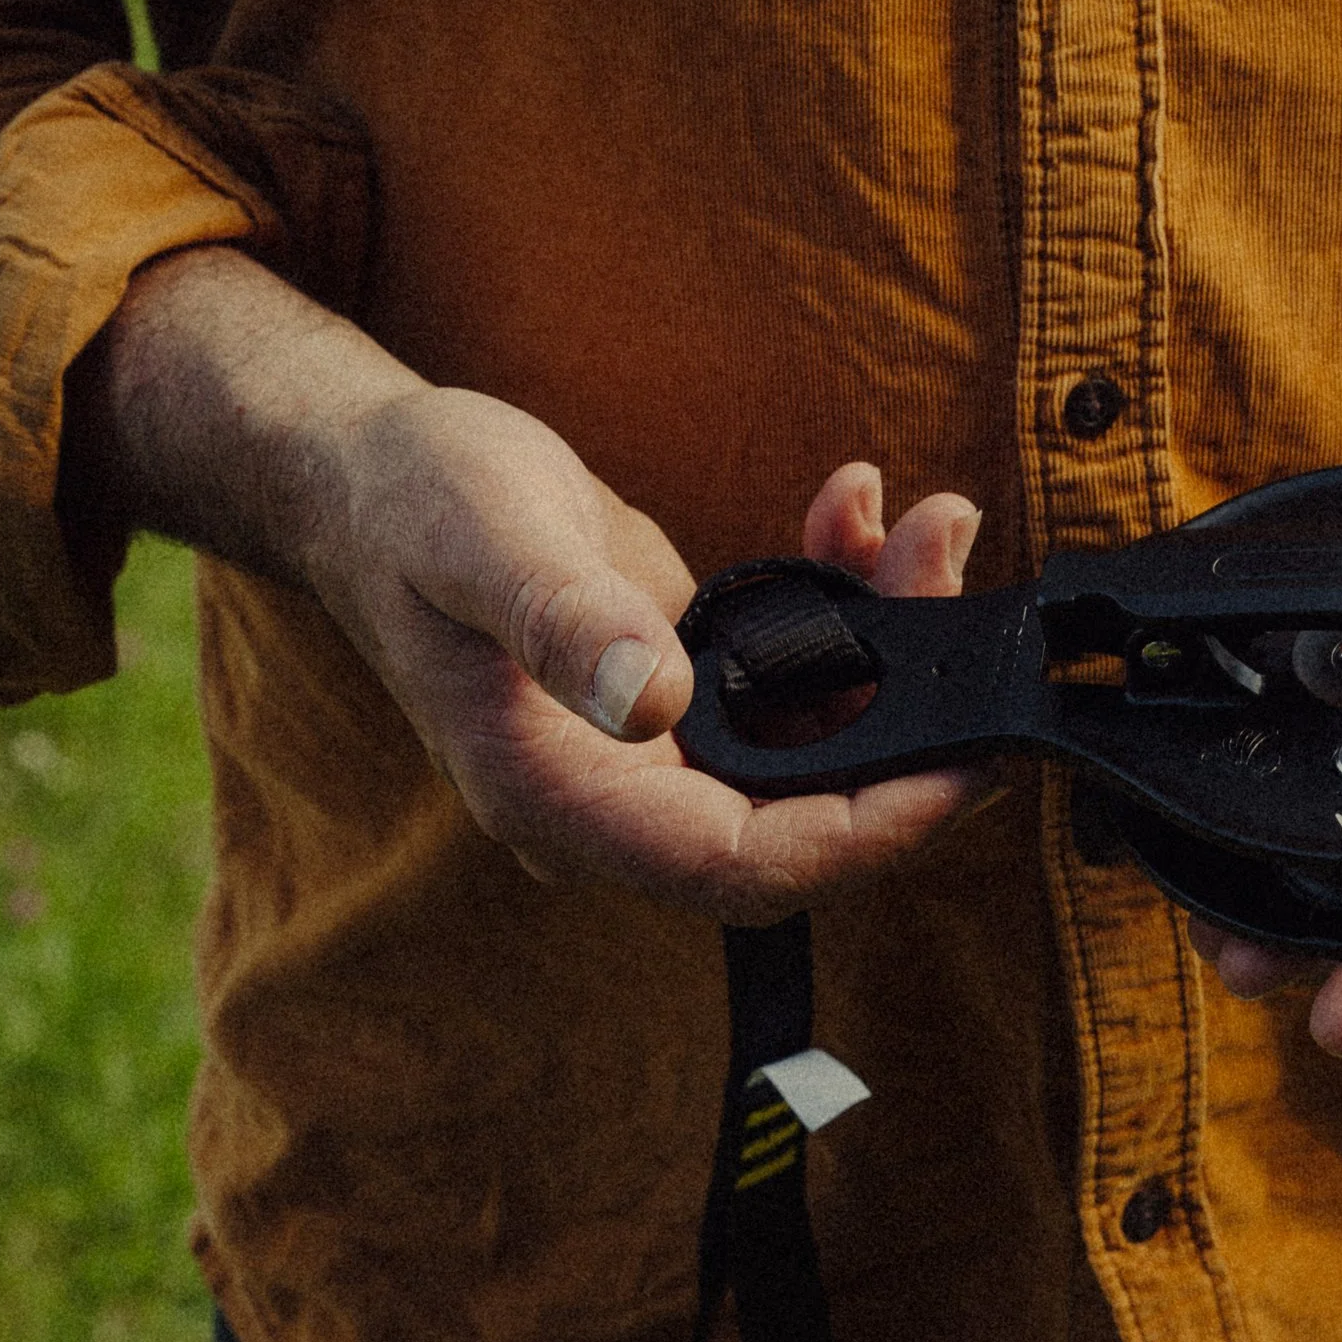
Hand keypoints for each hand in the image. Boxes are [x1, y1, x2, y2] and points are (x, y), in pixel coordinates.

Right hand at [67, 247, 982, 919]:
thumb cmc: (409, 502)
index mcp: (557, 798)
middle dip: (908, 725)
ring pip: (818, 744)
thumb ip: (562, 621)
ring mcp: (655, 751)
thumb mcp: (477, 537)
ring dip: (893, 642)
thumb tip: (654, 700)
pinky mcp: (685, 694)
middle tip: (966, 607)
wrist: (375, 473)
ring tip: (925, 526)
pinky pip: (797, 683)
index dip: (863, 836)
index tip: (959, 773)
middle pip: (806, 817)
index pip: (742, 868)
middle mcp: (616, 796)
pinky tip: (855, 515)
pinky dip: (848, 605)